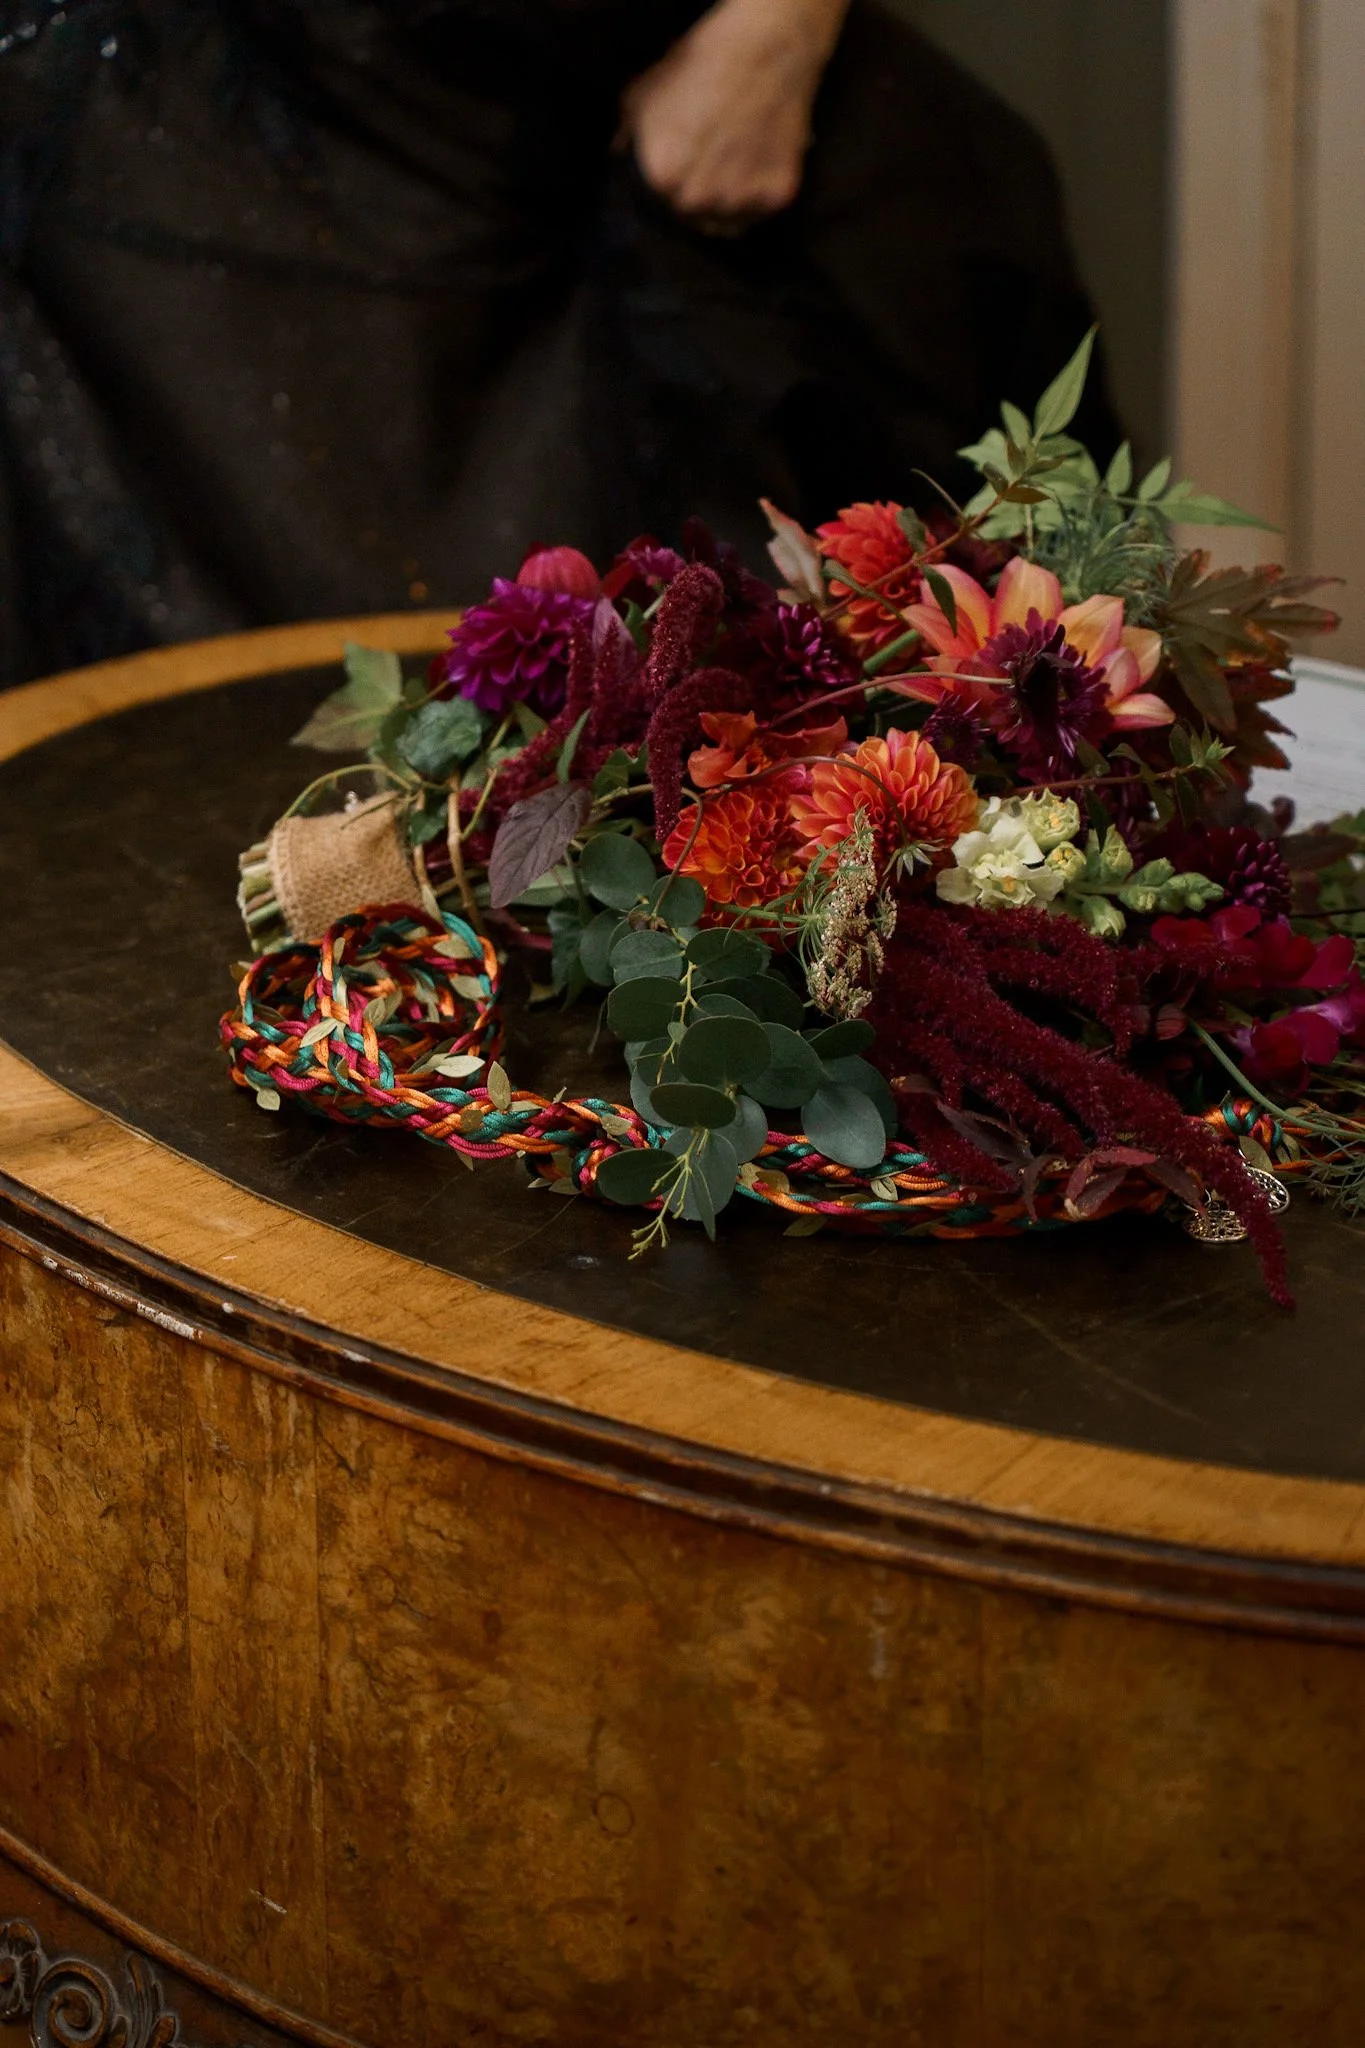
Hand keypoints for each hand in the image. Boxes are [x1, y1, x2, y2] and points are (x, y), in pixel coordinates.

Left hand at [620, 0, 850, 229]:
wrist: (763, 48)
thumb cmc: (700, 66)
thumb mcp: (644, 94)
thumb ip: (626, 134)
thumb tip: (617, 156)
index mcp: (661, 178)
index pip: (658, 211)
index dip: (668, 195)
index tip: (678, 180)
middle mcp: (697, 198)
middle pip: (693, 221)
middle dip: (697, 203)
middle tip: (708, 173)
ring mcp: (738, 200)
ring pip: (728, 224)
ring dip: (727, 207)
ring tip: (732, 175)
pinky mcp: (777, 195)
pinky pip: (761, 212)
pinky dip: (759, 198)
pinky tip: (756, 170)